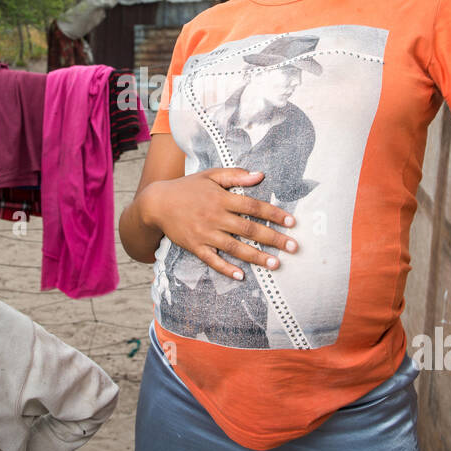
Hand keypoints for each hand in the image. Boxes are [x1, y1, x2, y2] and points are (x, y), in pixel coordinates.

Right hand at [142, 167, 297, 279]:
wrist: (157, 203)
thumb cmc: (187, 187)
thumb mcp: (210, 175)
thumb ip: (235, 175)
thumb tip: (260, 175)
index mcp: (221, 198)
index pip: (253, 206)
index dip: (274, 214)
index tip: (291, 222)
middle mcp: (215, 217)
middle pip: (249, 229)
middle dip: (273, 238)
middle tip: (294, 247)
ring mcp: (205, 233)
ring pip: (235, 247)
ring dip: (256, 256)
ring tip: (276, 264)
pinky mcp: (195, 246)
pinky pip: (212, 260)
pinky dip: (226, 268)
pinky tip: (241, 275)